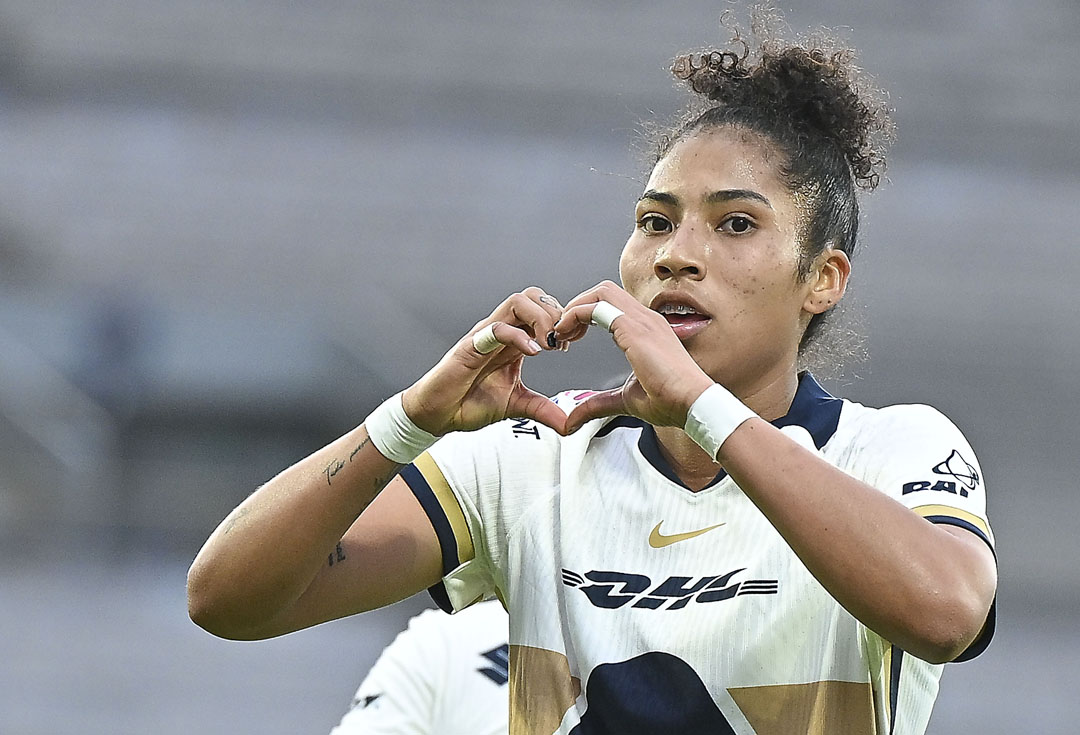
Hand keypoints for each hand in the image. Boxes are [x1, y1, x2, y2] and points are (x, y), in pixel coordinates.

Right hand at [402, 287, 569, 435]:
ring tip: (548, 345)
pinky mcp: (470, 347)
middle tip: (561, 342)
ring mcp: (485, 336)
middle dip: (555, 314)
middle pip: (533, 296)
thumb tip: (568, 424)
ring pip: (517, 302)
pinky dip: (518, 336)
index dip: (561, 320)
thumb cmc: (469, 402)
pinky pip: (496, 328)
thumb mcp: (517, 406)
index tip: (570, 343)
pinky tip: (532, 353)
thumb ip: (543, 410)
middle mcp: (501, 332)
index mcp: (513, 340)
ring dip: (540, 319)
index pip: (541, 309)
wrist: (438, 414)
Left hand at [551, 281, 713, 433]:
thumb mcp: (624, 400)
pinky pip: (597, 306)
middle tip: (562, 332)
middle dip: (577, 306)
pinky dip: (575, 315)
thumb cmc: (672, 401)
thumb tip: (574, 416)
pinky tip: (565, 334)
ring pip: (600, 292)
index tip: (570, 339)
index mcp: (646, 330)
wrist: (693, 403)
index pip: (611, 305)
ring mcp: (641, 319)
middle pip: (603, 291)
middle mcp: (644, 318)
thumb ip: (598, 404)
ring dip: (575, 307)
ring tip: (561, 332)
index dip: (585, 315)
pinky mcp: (634, 328)